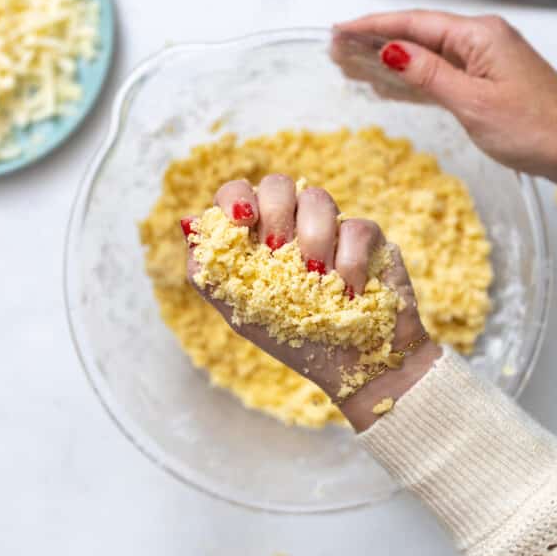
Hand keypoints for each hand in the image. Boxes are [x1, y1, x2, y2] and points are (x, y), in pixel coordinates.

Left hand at [184, 175, 439, 431]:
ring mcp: (332, 229)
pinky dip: (350, 262)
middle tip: (278, 250)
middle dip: (275, 213)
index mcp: (258, 239)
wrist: (357, 370)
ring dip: (314, 240)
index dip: (236, 197)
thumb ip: (209, 273)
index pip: (238, 194)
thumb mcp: (242, 313)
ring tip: (317, 280)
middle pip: (278, 185)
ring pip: (318, 198)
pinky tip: (349, 292)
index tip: (242, 221)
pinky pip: (357, 227)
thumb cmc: (297, 341)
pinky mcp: (369, 239)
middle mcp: (293, 226)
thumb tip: (188, 224)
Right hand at [333, 10, 556, 194]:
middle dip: (373, 41)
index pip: (414, 24)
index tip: (339, 31)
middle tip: (334, 49)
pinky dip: (411, 79)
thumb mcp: (473, 103)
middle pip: (416, 35)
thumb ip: (429, 75)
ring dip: (387, 60)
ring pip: (424, 55)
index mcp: (479, 36)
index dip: (373, 27)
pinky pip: (439, 74)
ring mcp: (483, 61)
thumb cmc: (534, 128)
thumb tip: (391, 50)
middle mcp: (480, 40)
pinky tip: (386, 85)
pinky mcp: (486, 82)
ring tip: (348, 66)